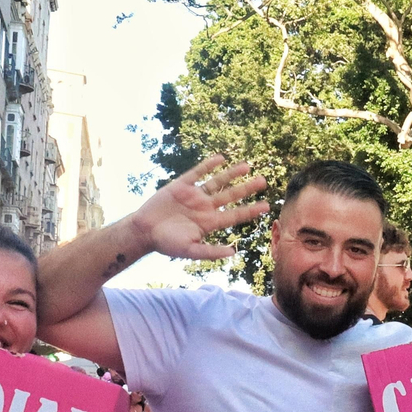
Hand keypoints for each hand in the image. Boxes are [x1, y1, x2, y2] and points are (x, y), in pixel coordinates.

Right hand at [121, 155, 268, 261]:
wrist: (144, 231)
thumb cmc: (167, 244)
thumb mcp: (190, 250)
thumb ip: (211, 251)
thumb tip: (233, 252)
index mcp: (209, 223)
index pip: (235, 215)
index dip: (250, 210)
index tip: (266, 206)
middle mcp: (205, 207)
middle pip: (231, 195)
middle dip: (247, 188)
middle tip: (263, 181)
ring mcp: (194, 195)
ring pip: (217, 182)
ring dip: (232, 174)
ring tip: (247, 166)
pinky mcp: (181, 185)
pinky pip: (197, 173)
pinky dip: (208, 165)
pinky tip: (220, 158)